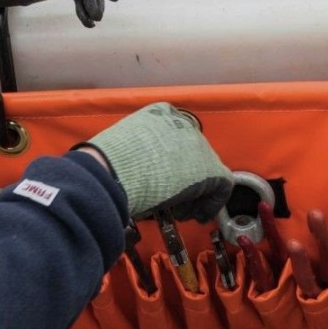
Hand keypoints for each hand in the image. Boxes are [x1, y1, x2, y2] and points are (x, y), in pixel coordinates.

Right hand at [82, 103, 232, 220]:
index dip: (174, 164)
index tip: (168, 180)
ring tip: (179, 210)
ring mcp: (197, 145)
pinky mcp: (208, 168)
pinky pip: (220, 187)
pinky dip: (210, 203)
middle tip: (174, 200)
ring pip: (207, 171)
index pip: (176, 139)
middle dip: (186, 180)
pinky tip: (197, 215)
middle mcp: (182, 124)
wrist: (112, 173)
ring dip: (196, 194)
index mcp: (159, 113)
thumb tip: (141, 171)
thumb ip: (138, 154)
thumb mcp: (122, 149)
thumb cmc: (107, 165)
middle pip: (194, 155)